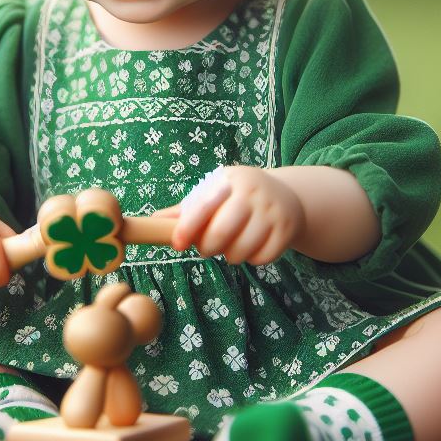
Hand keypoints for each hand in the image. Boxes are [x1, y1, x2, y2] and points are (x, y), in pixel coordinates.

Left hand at [160, 166, 305, 264]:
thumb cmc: (238, 198)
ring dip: (231, 256)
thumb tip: (153, 219)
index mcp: (228, 180)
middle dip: (208, 248)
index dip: (187, 228)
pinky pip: (263, 257)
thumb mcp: (215, 194)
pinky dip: (253, 259)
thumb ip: (187, 209)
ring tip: (231, 246)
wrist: (286, 196)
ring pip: (241, 250)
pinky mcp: (287, 229)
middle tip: (207, 248)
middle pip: (221, 233)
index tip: (177, 244)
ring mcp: (272, 211)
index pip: (203, 206)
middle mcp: (252, 192)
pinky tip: (252, 247)